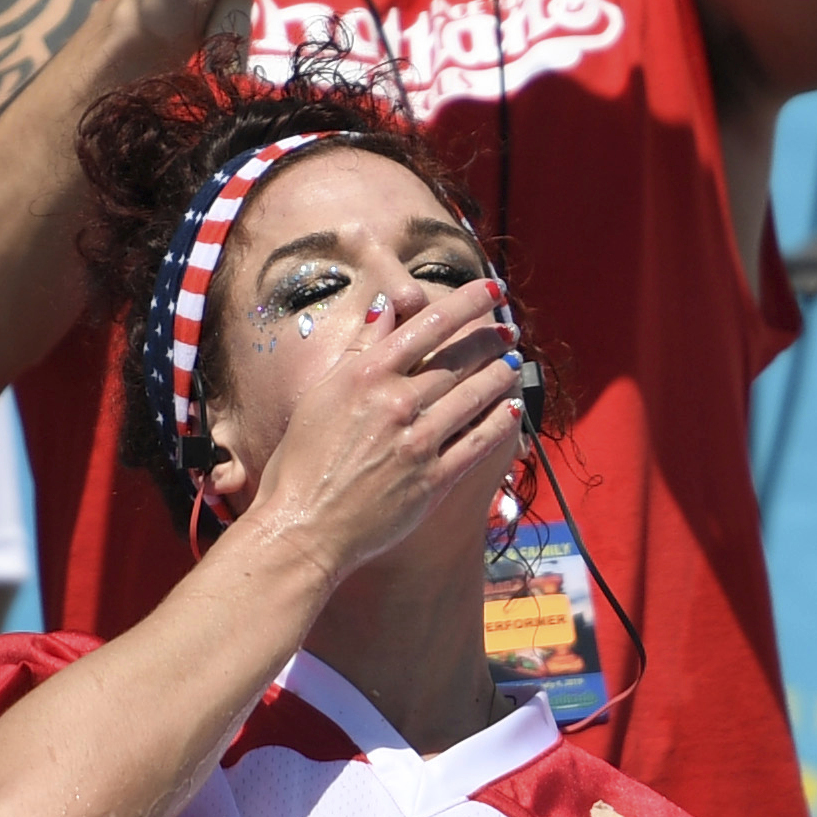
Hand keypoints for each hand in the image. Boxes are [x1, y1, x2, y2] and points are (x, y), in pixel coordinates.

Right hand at [234, 275, 522, 581]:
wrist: (303, 527)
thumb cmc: (302, 460)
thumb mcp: (321, 394)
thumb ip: (360, 349)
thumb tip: (385, 307)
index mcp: (366, 376)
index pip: (428, 325)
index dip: (466, 303)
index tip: (490, 289)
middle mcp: (396, 404)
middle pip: (458, 359)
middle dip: (490, 339)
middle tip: (508, 329)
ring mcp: (417, 443)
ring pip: (474, 397)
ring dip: (500, 375)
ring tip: (514, 362)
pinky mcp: (432, 480)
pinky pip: (477, 444)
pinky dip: (499, 423)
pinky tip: (511, 409)